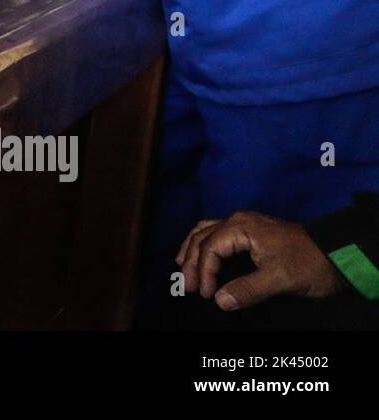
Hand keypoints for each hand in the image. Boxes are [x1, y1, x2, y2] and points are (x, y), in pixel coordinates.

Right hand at [176, 211, 347, 310]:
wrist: (337, 254)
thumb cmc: (309, 264)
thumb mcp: (280, 279)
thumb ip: (248, 289)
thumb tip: (219, 300)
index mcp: (242, 227)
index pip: (210, 248)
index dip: (204, 272)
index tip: (205, 294)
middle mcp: (239, 220)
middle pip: (202, 236)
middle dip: (192, 261)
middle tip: (187, 286)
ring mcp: (245, 223)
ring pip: (206, 230)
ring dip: (193, 249)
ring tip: (182, 266)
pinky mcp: (251, 231)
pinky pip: (217, 232)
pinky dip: (204, 244)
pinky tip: (201, 254)